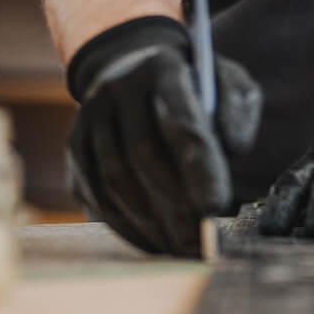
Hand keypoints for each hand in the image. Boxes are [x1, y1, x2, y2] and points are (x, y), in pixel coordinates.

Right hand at [64, 15, 261, 255]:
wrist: (131, 66)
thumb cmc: (194, 85)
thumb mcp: (226, 81)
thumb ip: (238, 110)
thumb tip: (232, 147)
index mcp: (162, 69)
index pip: (181, 123)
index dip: (198, 170)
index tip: (216, 211)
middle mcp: (119, 88)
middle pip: (142, 155)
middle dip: (174, 207)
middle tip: (199, 243)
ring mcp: (90, 116)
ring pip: (114, 178)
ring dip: (148, 222)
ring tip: (179, 248)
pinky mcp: (75, 144)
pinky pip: (94, 193)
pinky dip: (123, 224)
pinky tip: (152, 241)